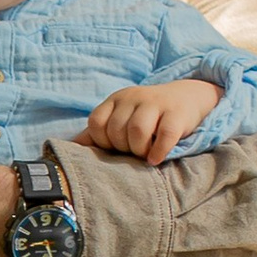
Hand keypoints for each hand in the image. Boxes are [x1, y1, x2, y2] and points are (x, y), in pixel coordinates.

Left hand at [80, 78, 216, 163]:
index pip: (96, 122)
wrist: (188, 97)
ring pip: (137, 131)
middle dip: (123, 148)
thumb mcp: (121, 117)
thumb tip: (68, 149)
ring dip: (139, 150)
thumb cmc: (148, 115)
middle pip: (116, 130)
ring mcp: (156, 103)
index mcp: (115, 99)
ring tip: (145, 156)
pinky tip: (156, 159)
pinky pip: (164, 135)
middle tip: (133, 153)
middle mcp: (133, 97)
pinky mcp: (177, 113)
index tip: (115, 148)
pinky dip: (158, 151)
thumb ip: (97, 133)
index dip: (102, 141)